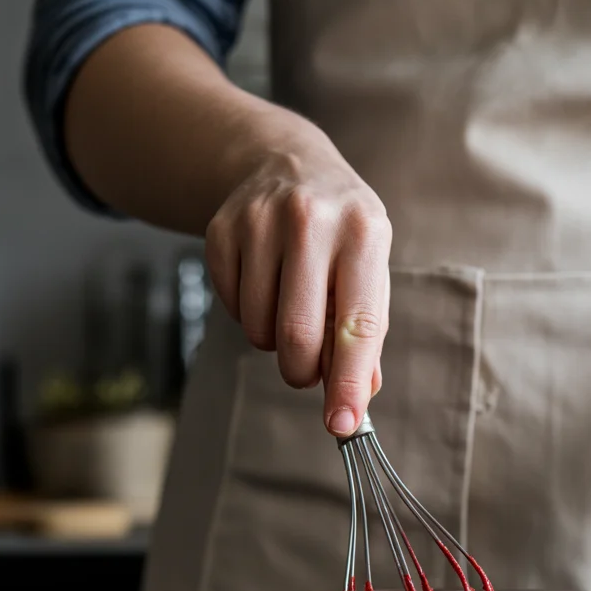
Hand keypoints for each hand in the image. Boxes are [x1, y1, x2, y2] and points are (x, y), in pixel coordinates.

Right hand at [205, 136, 390, 436]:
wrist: (287, 164)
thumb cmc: (341, 236)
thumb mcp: (369, 271)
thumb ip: (367, 335)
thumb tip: (360, 397)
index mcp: (364, 233)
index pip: (357, 325)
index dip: (348, 383)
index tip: (342, 426)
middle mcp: (312, 219)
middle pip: (298, 335)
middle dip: (302, 372)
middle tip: (308, 370)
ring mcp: (260, 220)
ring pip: (260, 328)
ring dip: (274, 343)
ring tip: (289, 311)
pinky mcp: (222, 228)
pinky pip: (231, 307)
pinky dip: (249, 315)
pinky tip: (264, 286)